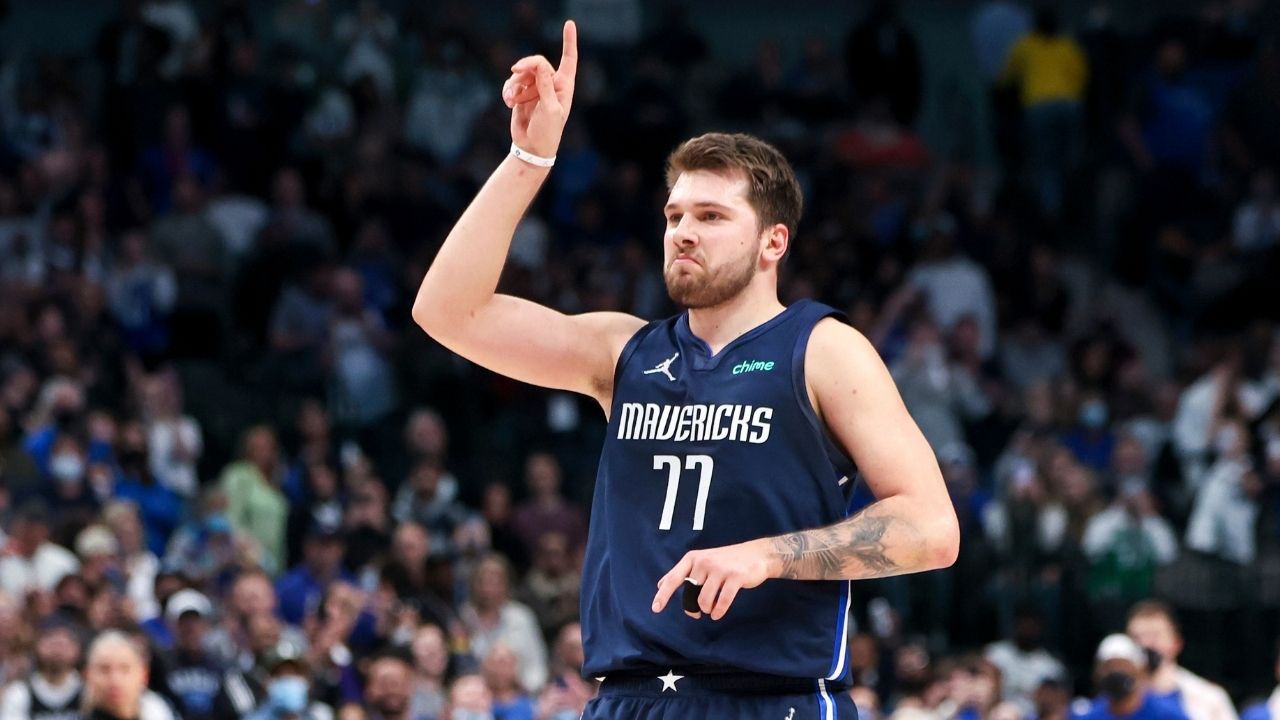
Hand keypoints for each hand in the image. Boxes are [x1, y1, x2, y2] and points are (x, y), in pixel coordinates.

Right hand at [503, 20, 577, 157]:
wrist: (532, 148)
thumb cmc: (548, 131)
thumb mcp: (550, 108)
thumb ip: (545, 85)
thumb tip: (540, 64)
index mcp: (564, 86)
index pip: (568, 59)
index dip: (569, 41)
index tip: (568, 23)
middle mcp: (550, 84)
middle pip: (537, 63)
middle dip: (525, 66)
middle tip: (515, 71)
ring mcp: (535, 88)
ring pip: (521, 74)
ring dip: (514, 84)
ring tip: (511, 100)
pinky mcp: (521, 94)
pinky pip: (511, 84)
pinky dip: (508, 91)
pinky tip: (508, 103)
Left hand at [651, 538, 774, 620]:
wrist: (758, 554)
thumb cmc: (727, 560)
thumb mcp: (702, 561)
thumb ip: (683, 573)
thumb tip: (660, 584)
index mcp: (693, 558)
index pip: (674, 578)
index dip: (664, 595)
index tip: (655, 609)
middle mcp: (704, 561)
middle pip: (690, 594)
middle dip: (692, 607)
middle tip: (697, 612)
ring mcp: (720, 569)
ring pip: (704, 600)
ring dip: (707, 609)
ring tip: (711, 609)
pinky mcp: (735, 577)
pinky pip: (722, 602)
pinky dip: (719, 611)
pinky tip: (718, 614)